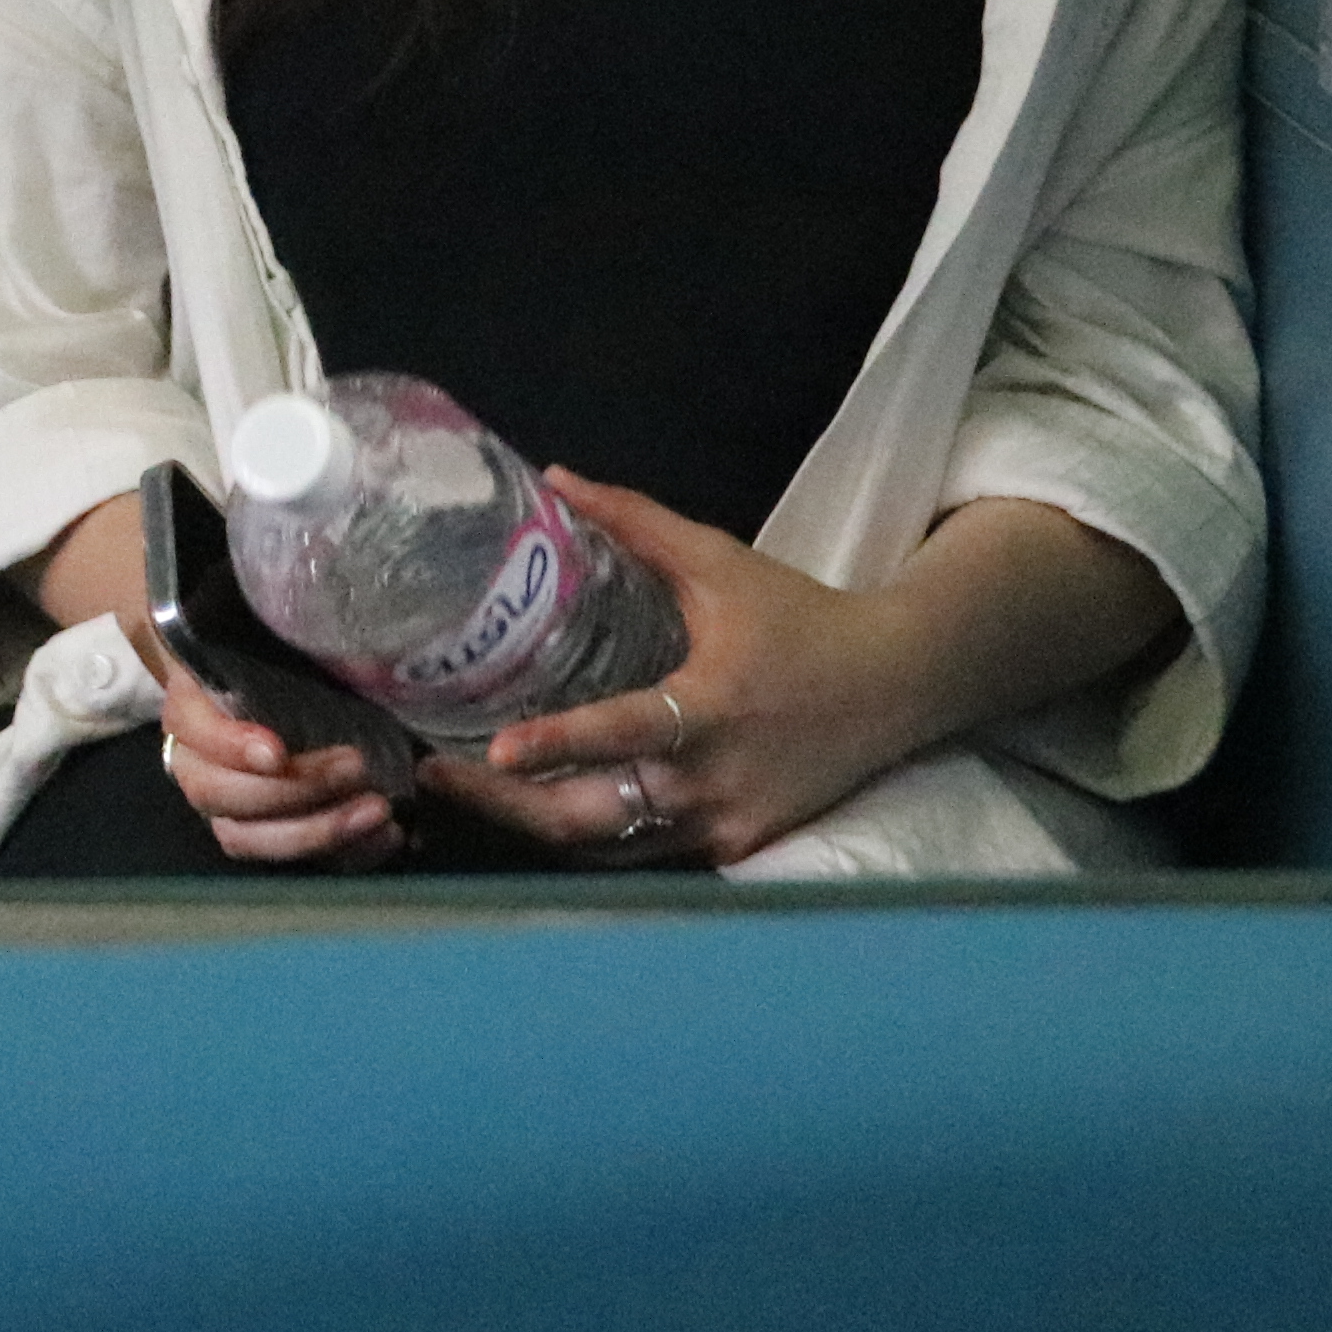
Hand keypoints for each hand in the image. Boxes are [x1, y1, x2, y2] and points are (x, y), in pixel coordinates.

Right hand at [119, 611, 402, 868]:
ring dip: (316, 831)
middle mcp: (196, 764)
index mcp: (190, 705)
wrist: (280, 686)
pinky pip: (291, 863)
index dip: (230, 745)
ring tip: (378, 810)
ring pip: (247, 839)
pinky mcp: (265, 837)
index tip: (276, 752)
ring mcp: (227, 808)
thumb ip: (284, 637)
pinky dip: (341, 854)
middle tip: (356, 766)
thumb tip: (337, 635)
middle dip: (293, 789)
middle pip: (219, 795)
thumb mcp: (275, 638)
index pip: (192, 730)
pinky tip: (387, 836)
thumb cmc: (276, 655)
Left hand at [411, 475, 953, 870]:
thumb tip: (556, 477)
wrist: (896, 686)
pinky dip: (586, 837)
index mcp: (713, 709)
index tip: (499, 750)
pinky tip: (530, 810)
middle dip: (510, 806)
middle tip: (436, 774)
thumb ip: (635, 522)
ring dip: (535, 827)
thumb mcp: (720, 563)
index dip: (561, 746)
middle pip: (595, 819)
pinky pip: (642, 854)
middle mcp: (714, 783)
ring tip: (463, 790)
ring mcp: (722, 827)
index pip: (626, 734)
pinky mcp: (730, 849)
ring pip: (609, 848)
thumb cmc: (802, 617)